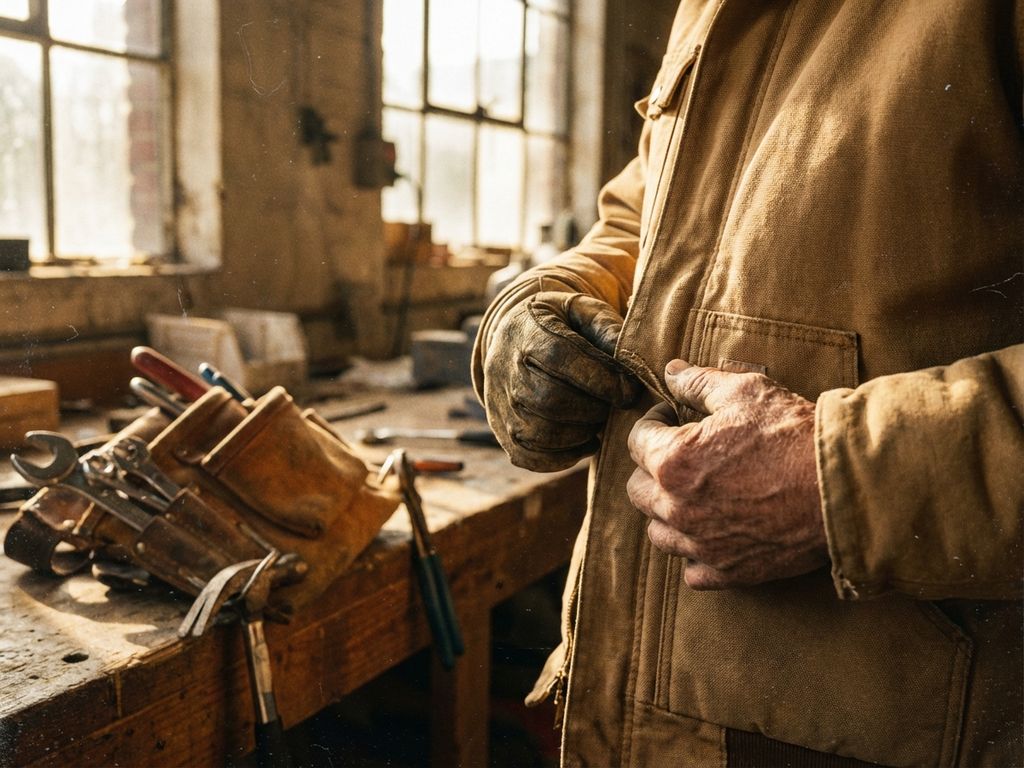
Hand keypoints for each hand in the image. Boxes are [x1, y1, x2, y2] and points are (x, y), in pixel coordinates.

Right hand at [482, 291, 639, 471]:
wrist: (511, 337)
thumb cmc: (558, 324)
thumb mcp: (581, 311)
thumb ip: (606, 329)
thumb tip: (630, 363)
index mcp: (528, 333)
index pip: (560, 359)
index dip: (602, 380)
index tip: (629, 389)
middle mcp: (506, 370)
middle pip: (551, 401)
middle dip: (594, 410)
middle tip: (612, 406)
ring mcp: (501, 404)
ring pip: (542, 434)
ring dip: (581, 434)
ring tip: (597, 420)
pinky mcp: (502, 431)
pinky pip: (531, 457)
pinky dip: (565, 457)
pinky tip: (585, 441)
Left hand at [626, 360, 827, 588]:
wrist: (844, 487)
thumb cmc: (794, 435)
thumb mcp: (745, 392)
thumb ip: (698, 382)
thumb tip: (671, 372)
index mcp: (673, 462)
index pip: (637, 441)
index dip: (654, 421)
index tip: (672, 415)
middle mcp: (677, 509)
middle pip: (638, 490)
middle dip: (651, 467)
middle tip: (680, 452)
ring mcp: (701, 545)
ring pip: (658, 532)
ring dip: (667, 510)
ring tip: (692, 492)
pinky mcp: (729, 571)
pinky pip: (691, 570)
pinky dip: (695, 553)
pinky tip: (711, 532)